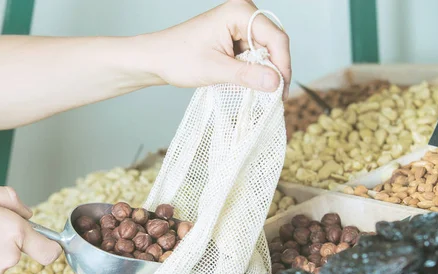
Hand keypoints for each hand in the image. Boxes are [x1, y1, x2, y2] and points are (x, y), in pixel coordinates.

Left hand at [144, 0, 290, 97]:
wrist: (155, 59)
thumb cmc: (177, 59)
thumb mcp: (214, 70)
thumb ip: (247, 76)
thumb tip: (276, 83)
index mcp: (238, 12)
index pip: (275, 38)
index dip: (282, 66)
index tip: (281, 92)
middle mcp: (242, 12)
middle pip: (273, 42)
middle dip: (274, 70)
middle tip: (275, 97)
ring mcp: (238, 23)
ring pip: (264, 50)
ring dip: (263, 71)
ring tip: (261, 94)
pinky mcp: (234, 35)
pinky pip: (253, 52)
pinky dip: (253, 69)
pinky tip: (249, 84)